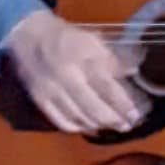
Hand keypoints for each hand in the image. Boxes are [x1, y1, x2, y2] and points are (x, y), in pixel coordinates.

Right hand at [1, 5, 147, 136]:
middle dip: (114, 120)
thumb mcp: (93, 41)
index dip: (124, 105)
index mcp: (83, 58)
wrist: (29, 37)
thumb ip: (113, 59)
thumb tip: (134, 72)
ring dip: (98, 126)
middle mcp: (67, 76)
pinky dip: (77, 127)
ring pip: (79, 118)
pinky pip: (61, 122)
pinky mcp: (40, 100)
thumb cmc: (67, 39)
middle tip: (127, 125)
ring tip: (112, 127)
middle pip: (94, 108)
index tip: (136, 114)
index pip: (108, 88)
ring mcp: (52, 90)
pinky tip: (89, 126)